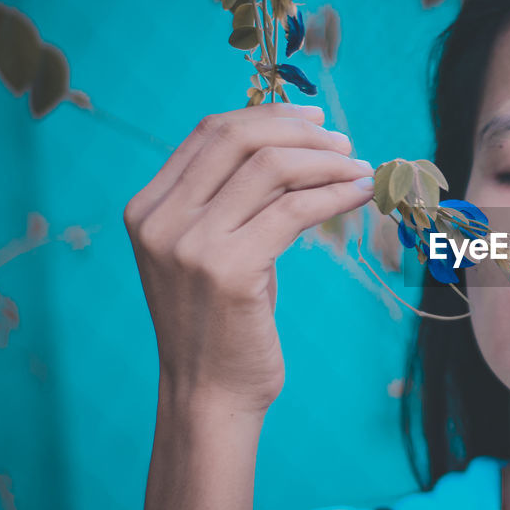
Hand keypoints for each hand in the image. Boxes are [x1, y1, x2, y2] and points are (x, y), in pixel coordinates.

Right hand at [123, 103, 373, 414]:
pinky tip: (360, 194)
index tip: (314, 119)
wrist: (209, 393)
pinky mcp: (229, 269)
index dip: (268, 116)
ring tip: (360, 169)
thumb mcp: (212, 251)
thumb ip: (231, 201)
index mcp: (148, 207)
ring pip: (272, 167)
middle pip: (239, 138)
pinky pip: (295, 209)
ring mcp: (189, 244)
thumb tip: (293, 147)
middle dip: (300, 131)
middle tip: (344, 142)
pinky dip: (335, 194)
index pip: (211, 133)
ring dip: (327, 161)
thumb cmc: (222, 323)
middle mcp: (160, 219)